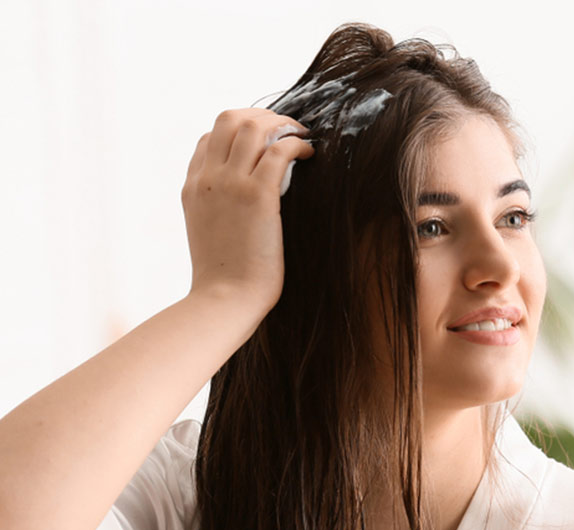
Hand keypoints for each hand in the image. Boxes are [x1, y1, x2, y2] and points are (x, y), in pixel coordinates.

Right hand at [181, 108, 313, 315]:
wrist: (224, 300)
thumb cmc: (224, 280)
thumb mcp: (208, 236)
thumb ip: (218, 210)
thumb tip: (242, 205)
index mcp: (193, 188)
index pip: (210, 138)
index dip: (239, 130)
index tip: (264, 141)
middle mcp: (208, 179)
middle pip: (230, 119)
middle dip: (262, 116)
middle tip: (287, 130)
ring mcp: (230, 185)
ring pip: (254, 127)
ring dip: (283, 124)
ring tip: (301, 137)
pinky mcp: (257, 196)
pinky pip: (279, 151)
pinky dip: (297, 144)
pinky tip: (309, 154)